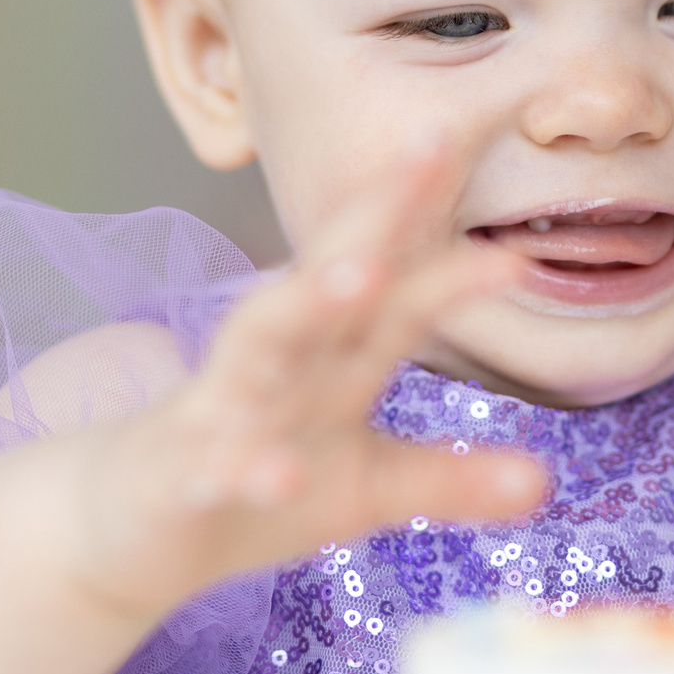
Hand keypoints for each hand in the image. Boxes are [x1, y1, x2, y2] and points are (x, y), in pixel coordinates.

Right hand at [68, 139, 542, 617]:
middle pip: (330, 273)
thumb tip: (544, 484)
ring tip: (359, 275)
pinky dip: (246, 468)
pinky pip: (217, 466)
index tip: (482, 144)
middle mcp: (281, 364)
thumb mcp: (365, 487)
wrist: (129, 529)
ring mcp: (225, 411)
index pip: (391, 271)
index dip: (436, 212)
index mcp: (331, 355)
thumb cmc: (259, 482)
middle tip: (429, 146)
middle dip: (379, 212)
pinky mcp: (184, 474)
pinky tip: (278, 475)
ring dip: (308, 303)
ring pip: (265, 344)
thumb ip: (449, 479)